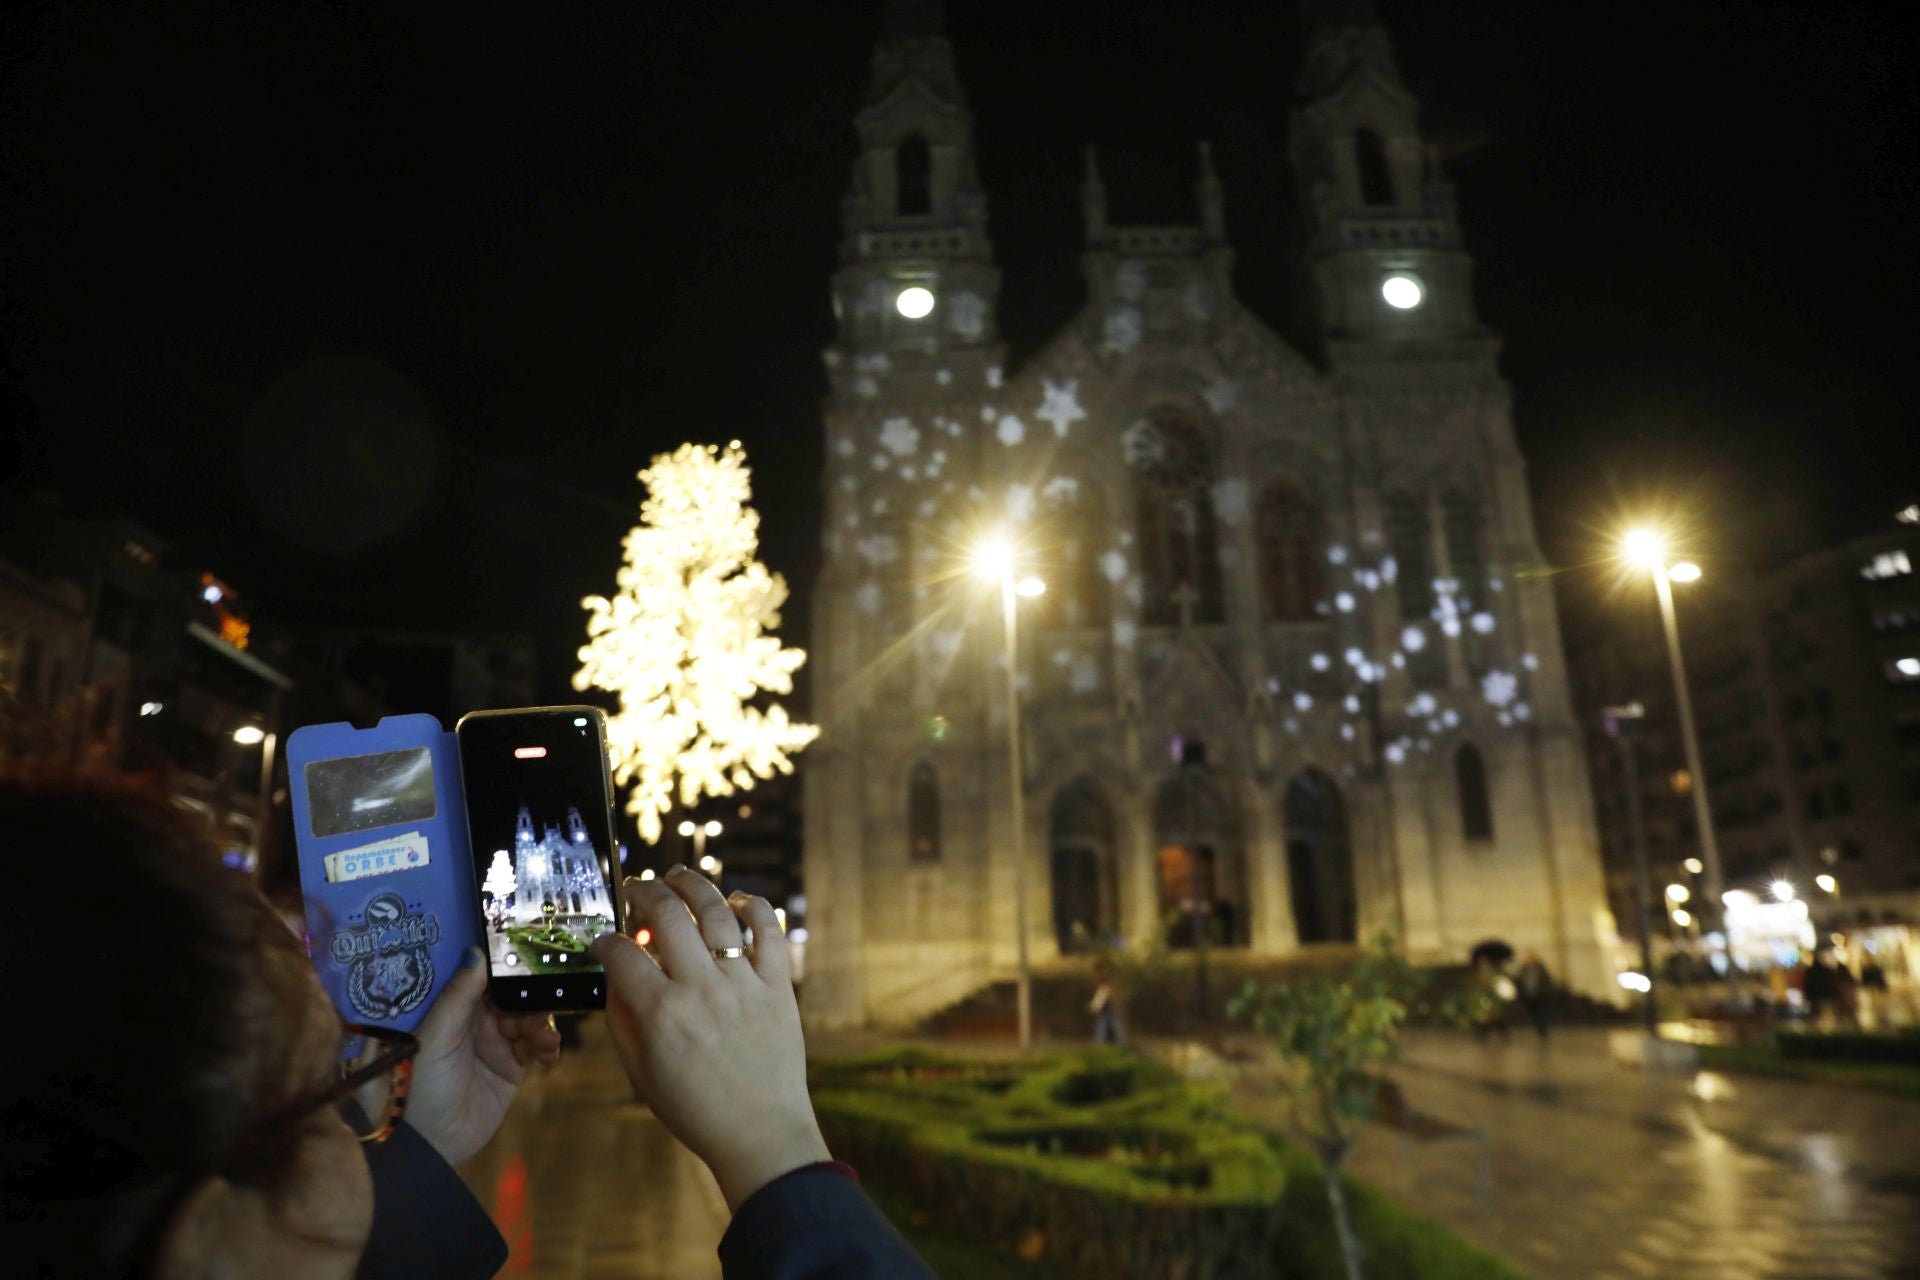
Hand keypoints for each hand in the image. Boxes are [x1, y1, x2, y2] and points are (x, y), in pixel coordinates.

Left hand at [405, 947, 562, 1165]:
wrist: (429, 1141)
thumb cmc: (418, 1083)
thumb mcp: (436, 1035)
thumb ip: (458, 996)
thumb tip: (476, 953)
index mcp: (452, 1007)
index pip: (484, 977)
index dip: (505, 966)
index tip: (530, 954)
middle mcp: (475, 1021)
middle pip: (512, 996)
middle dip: (530, 997)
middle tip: (545, 1001)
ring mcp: (495, 1044)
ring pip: (528, 1020)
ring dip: (540, 1024)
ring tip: (544, 1040)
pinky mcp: (511, 1067)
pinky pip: (535, 1047)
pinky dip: (546, 1046)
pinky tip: (549, 1052)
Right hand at [589, 869, 828, 1212]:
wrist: (759, 1133)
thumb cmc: (695, 1109)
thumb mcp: (640, 1073)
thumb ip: (622, 1020)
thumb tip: (615, 975)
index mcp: (661, 1014)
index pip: (622, 954)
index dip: (606, 940)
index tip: (604, 940)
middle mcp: (701, 990)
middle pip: (668, 915)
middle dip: (644, 892)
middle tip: (635, 888)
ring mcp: (743, 984)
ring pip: (716, 912)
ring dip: (693, 885)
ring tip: (677, 876)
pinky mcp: (778, 986)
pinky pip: (768, 931)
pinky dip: (752, 906)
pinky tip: (734, 900)